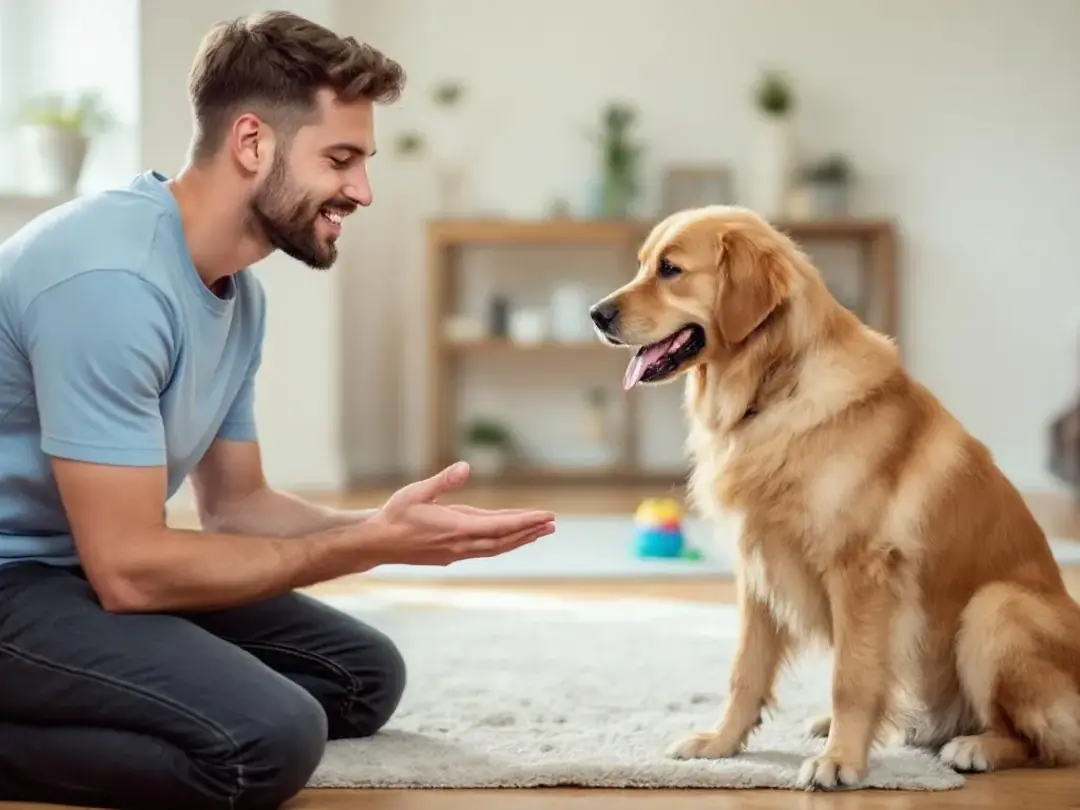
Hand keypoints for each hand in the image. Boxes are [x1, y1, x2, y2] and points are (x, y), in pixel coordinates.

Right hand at [363, 461, 554, 565]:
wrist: (375, 543)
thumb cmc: (394, 514)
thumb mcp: (417, 492)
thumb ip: (442, 481)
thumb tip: (465, 467)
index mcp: (455, 528)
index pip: (500, 527)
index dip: (525, 522)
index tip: (546, 516)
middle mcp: (460, 545)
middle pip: (504, 540)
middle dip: (529, 531)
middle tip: (552, 524)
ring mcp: (456, 553)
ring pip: (495, 548)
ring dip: (519, 539)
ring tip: (539, 531)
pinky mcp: (451, 555)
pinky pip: (484, 550)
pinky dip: (502, 543)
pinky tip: (509, 538)